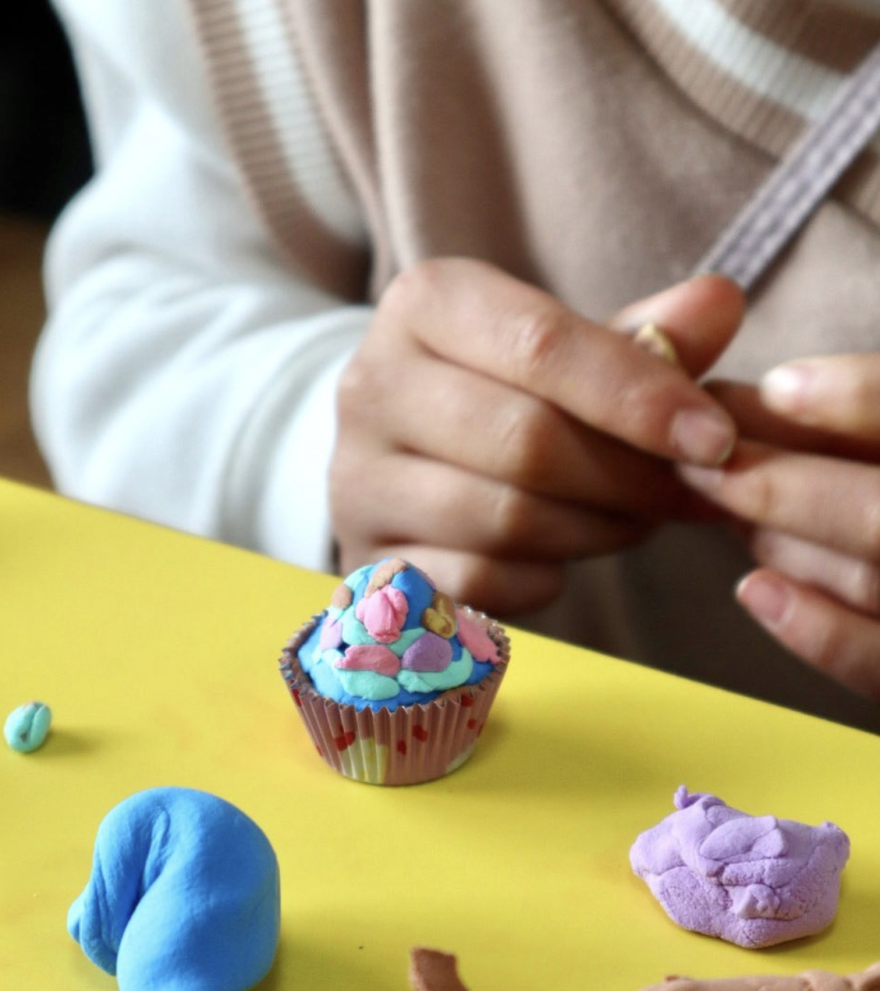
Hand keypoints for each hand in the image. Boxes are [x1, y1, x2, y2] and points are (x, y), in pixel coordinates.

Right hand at [331, 257, 742, 615]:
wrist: (398, 453)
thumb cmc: (500, 390)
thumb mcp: (564, 348)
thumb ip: (642, 334)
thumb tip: (721, 302)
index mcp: (424, 305)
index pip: (541, 344)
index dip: (639, 395)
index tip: (715, 439)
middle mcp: (372, 386)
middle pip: (528, 442)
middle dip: (630, 476)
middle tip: (689, 491)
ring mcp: (358, 480)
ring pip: (508, 520)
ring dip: (598, 529)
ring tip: (634, 517)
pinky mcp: (368, 558)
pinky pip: (482, 584)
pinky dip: (545, 577)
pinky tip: (562, 555)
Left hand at [680, 354, 879, 698]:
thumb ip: (879, 422)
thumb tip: (786, 392)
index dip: (864, 398)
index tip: (780, 385)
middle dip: (782, 480)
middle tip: (705, 452)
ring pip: (872, 580)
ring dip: (783, 538)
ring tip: (723, 500)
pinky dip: (819, 633)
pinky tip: (754, 590)